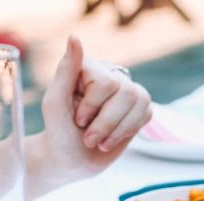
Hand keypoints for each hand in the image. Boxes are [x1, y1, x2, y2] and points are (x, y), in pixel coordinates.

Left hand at [33, 35, 150, 190]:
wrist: (72, 160)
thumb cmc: (58, 132)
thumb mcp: (55, 103)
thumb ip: (66, 70)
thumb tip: (74, 37)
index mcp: (87, 67)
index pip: (106, 82)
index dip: (93, 106)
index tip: (78, 121)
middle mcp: (109, 74)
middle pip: (126, 92)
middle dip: (106, 122)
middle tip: (89, 138)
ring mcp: (126, 90)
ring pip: (140, 102)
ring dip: (118, 129)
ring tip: (100, 141)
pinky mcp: (139, 107)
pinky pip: (148, 112)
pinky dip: (129, 131)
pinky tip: (112, 138)